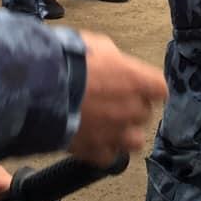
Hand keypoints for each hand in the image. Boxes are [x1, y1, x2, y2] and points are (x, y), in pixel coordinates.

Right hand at [70, 32, 166, 166]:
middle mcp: (131, 109)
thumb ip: (113, 57)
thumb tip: (113, 60)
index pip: (160, 89)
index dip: (149, 89)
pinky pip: (109, 156)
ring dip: (124, 133)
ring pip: (135, 141)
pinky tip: (92, 140)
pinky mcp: (96, 151)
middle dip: (132, 108)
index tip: (141, 88)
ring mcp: (115, 133)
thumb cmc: (67, 62)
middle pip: (144, 114)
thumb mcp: (96, 44)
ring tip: (109, 126)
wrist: (40, 88)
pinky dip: (103, 150)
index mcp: (136, 80)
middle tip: (113, 102)